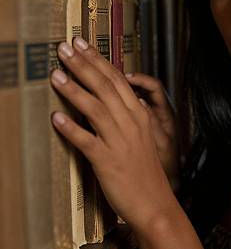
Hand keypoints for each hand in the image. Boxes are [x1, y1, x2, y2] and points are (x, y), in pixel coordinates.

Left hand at [50, 37, 175, 232]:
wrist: (156, 203)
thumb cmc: (145, 171)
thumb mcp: (142, 137)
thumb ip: (127, 116)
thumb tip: (109, 99)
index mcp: (139, 115)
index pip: (117, 80)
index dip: (98, 60)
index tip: (82, 45)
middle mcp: (131, 123)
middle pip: (105, 87)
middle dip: (83, 65)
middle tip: (65, 48)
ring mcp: (120, 141)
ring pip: (95, 108)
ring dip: (74, 89)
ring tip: (56, 74)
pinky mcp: (108, 161)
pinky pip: (87, 141)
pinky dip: (71, 128)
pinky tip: (56, 117)